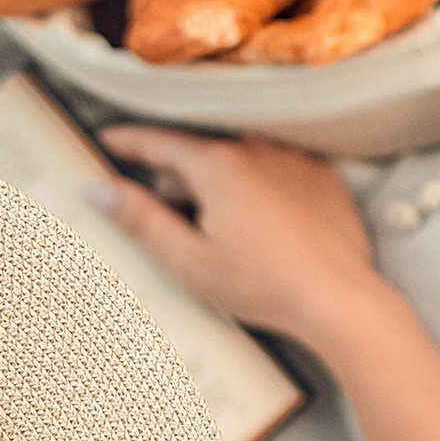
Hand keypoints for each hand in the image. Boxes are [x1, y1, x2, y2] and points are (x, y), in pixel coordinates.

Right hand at [93, 129, 388, 352]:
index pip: (159, 141)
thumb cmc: (265, 286)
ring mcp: (294, 159)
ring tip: (222, 235)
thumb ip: (141, 221)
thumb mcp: (189, 261)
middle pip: (199, 155)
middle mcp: (258, 149)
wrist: (340, 301)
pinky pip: (275, 172)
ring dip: (219, 186)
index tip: (108, 140)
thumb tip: (99, 190)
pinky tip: (263, 231)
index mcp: (219, 164)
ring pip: (238, 162)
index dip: (128, 141)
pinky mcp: (322, 177)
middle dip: (178, 183)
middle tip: (173, 225)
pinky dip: (259, 190)